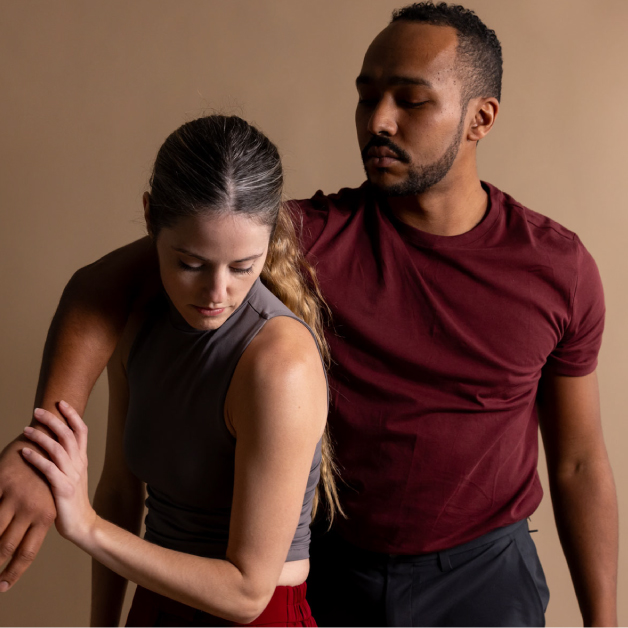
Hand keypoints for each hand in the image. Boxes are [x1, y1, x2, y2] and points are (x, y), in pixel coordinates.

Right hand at [0, 437, 56, 591]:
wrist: (47, 440)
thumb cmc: (45, 475)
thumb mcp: (45, 500)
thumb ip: (33, 522)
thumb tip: (17, 548)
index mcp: (45, 516)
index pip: (27, 552)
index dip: (13, 572)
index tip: (3, 587)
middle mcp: (30, 508)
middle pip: (6, 545)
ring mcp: (14, 496)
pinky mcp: (1, 483)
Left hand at [21, 402, 96, 545]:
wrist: (82, 524)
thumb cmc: (71, 501)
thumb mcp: (72, 476)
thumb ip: (65, 461)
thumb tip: (49, 445)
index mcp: (82, 459)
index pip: (81, 430)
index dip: (72, 415)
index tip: (61, 402)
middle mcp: (79, 464)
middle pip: (69, 435)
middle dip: (54, 420)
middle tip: (38, 410)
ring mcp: (72, 476)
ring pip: (58, 449)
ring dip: (42, 436)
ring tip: (27, 428)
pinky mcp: (63, 489)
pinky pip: (49, 469)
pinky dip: (37, 458)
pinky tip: (25, 451)